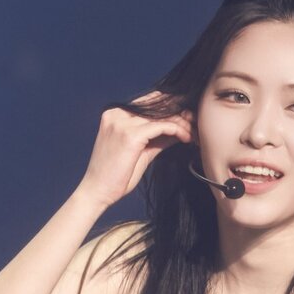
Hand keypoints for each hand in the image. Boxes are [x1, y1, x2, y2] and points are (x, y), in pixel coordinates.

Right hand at [78, 91, 194, 209]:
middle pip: (156, 104)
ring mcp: (122, 122)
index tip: (188, 118)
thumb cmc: (116, 176)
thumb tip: (177, 130)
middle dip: (179, 112)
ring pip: (161, 115)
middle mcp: (117, 113)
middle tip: (196, 123)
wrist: (97, 191)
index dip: (171, 107)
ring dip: (182, 123)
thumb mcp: (140, 151)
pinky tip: (186, 138)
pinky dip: (177, 130)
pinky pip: (161, 126)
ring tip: (194, 134)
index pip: (149, 102)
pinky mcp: (130, 135)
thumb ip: (156, 137)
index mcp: (115, 114)